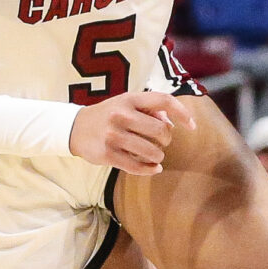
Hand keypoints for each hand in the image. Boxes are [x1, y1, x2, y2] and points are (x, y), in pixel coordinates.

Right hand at [69, 90, 194, 174]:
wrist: (75, 127)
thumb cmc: (109, 115)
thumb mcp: (126, 104)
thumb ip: (150, 110)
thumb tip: (171, 123)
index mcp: (130, 99)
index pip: (163, 101)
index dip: (182, 113)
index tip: (192, 127)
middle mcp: (121, 115)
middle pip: (161, 131)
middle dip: (167, 140)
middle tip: (162, 143)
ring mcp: (113, 135)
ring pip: (151, 151)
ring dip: (158, 156)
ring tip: (155, 156)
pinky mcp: (107, 154)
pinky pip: (137, 166)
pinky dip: (150, 169)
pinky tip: (154, 168)